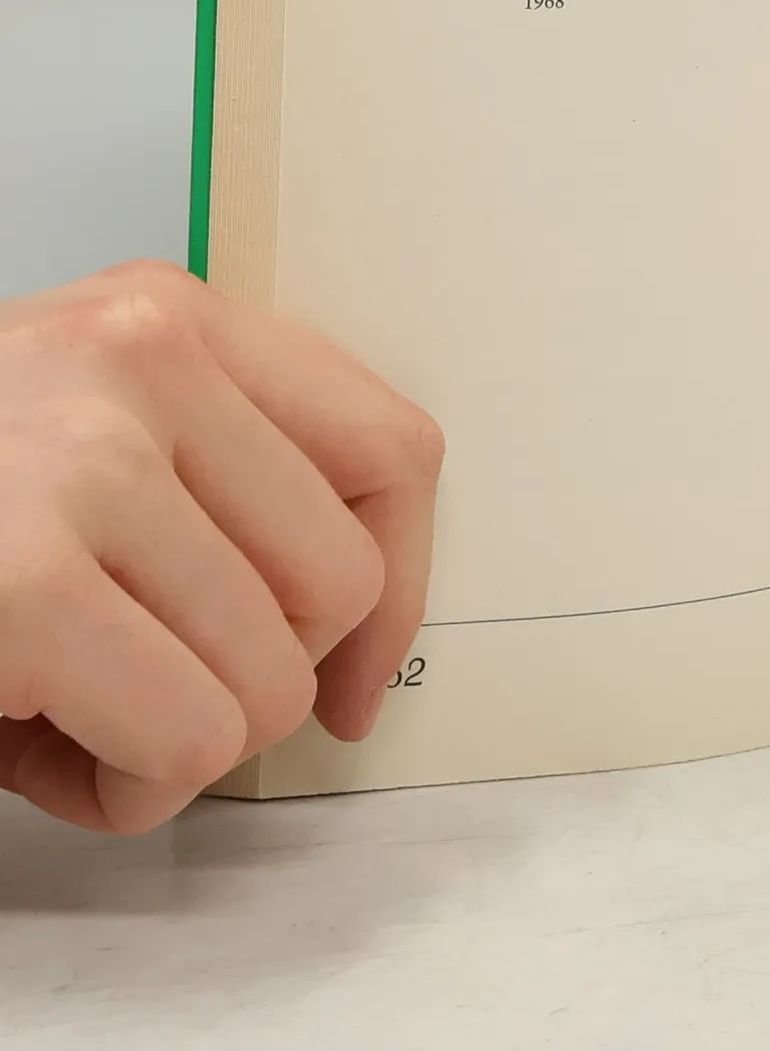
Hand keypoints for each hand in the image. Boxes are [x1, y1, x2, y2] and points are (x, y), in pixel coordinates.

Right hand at [0, 262, 442, 833]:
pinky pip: (185, 742)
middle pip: (340, 583)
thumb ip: (226, 491)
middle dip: (254, 676)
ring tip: (66, 702)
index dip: (396, 587)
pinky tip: (34, 741)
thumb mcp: (92, 450)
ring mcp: (83, 459)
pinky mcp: (25, 581)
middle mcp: (142, 358)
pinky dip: (125, 787)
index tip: (350, 670)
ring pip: (270, 680)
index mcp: (170, 318)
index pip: (393, 450)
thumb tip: (361, 650)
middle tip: (140, 678)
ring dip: (176, 741)